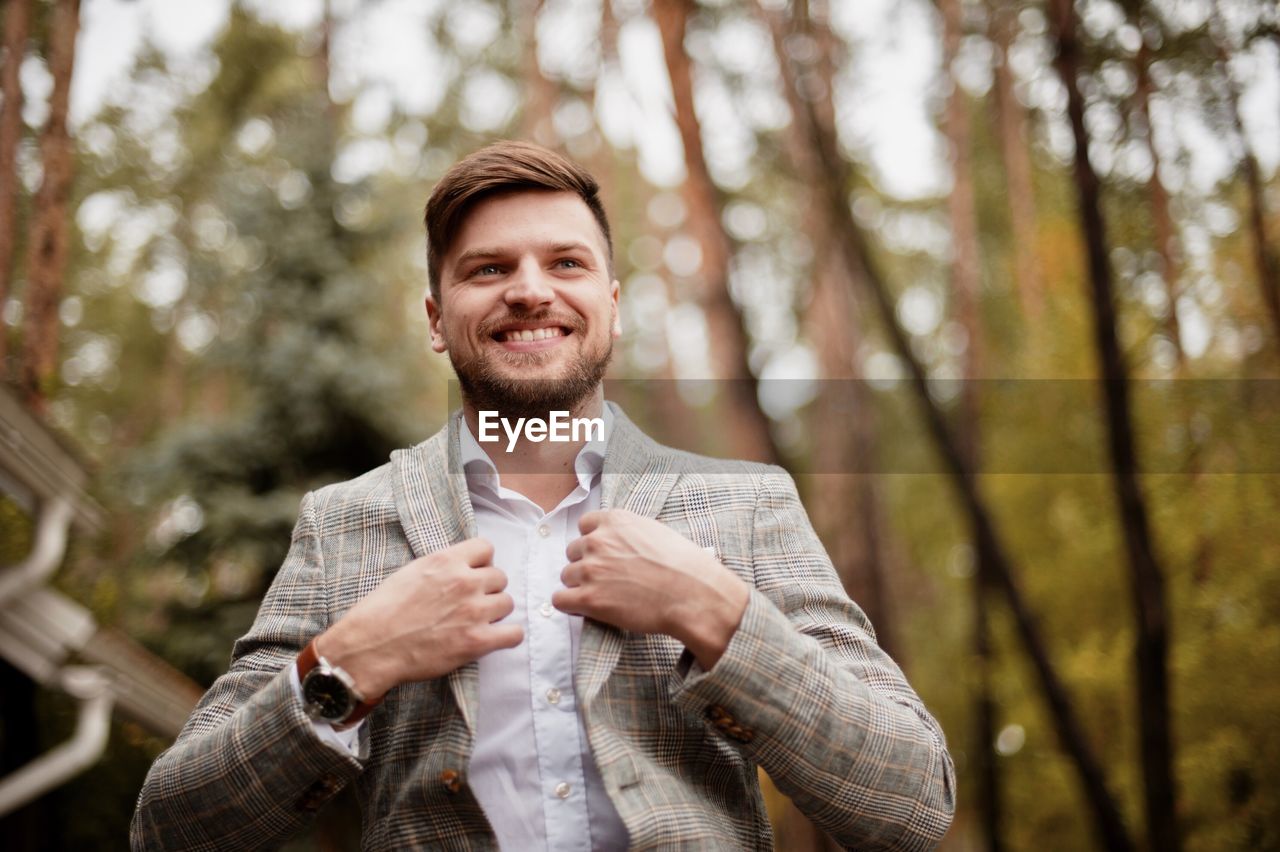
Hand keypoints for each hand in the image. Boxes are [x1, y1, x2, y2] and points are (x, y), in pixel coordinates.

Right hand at [315, 538, 521, 698]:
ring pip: (507, 603)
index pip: (486, 548)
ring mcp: (473, 612)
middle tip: (471, 603)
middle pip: (500, 577)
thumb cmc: (382, 611)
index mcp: (446, 561)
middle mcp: (464, 582)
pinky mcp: (477, 641)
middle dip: (488, 589)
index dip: (481, 563)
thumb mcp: (411, 572)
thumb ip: (442, 566)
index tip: (473, 575)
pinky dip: (508, 636)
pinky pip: (514, 634)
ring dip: (495, 612)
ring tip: (477, 621)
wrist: (370, 647)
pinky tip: (495, 638)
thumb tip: (461, 566)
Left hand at [552, 510, 748, 668]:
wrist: (693, 595)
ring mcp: (591, 570)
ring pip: (567, 576)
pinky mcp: (589, 599)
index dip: (594, 542)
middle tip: (607, 579)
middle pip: (574, 551)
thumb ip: (628, 533)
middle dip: (587, 564)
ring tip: (604, 596)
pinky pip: (560, 600)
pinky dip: (570, 605)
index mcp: (615, 521)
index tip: (604, 555)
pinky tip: (587, 609)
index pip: (585, 525)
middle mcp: (598, 541)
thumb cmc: (684, 566)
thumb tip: (618, 543)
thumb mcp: (655, 532)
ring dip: (580, 586)